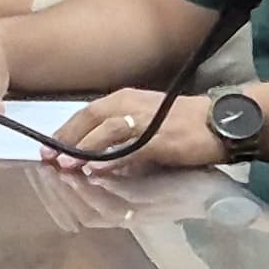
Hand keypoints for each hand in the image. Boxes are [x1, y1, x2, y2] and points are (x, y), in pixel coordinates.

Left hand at [58, 86, 219, 174]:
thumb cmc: (183, 122)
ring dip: (83, 150)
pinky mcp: (161, 138)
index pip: (86, 113)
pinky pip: (130, 149)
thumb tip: (91, 150)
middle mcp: (131, 104)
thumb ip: (118, 131)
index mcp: (124, 98)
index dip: (64, 131)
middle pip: (89, 119)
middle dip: (66, 140)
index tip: (47, 148)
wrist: (221, 122)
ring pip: (105, 133)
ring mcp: (146, 120)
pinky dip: (111, 159)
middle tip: (48, 160)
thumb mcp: (144, 118)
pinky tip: (96, 170)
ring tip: (65, 166)